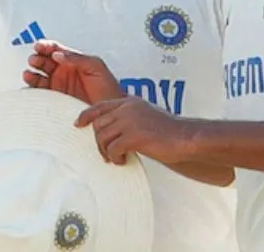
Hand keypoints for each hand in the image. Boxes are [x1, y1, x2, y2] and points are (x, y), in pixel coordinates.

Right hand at [23, 40, 123, 104]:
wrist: (110, 112)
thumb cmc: (108, 88)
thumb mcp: (96, 66)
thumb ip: (77, 58)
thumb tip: (58, 54)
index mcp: (73, 60)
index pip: (56, 50)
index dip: (46, 46)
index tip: (39, 46)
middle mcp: (64, 71)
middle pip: (44, 61)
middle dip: (37, 58)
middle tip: (35, 60)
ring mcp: (59, 85)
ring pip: (39, 76)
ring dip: (32, 73)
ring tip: (29, 74)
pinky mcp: (55, 99)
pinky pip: (40, 92)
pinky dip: (32, 88)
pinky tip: (30, 86)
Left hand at [76, 96, 192, 165]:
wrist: (185, 138)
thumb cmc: (166, 131)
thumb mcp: (143, 116)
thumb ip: (126, 118)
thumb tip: (108, 129)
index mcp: (129, 102)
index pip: (100, 106)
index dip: (86, 115)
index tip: (78, 124)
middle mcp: (128, 109)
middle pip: (99, 124)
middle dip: (99, 141)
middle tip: (106, 154)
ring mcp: (131, 121)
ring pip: (103, 137)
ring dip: (106, 151)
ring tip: (116, 158)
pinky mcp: (135, 136)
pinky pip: (113, 148)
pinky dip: (115, 157)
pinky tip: (123, 160)